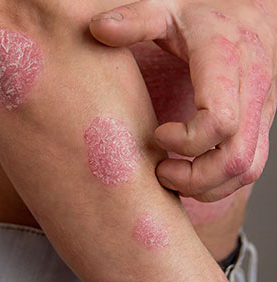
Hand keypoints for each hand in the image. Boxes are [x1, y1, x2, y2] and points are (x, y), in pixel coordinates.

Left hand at [89, 0, 276, 200]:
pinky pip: (249, 165)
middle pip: (234, 158)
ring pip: (245, 169)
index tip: (157, 135)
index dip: (185, 141)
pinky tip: (193, 172)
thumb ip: (135, 20)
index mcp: (227, 61)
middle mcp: (253, 90)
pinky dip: (220, 180)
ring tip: (173, 177)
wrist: (248, 9)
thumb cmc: (205, 10)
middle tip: (161, 172)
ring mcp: (261, 110)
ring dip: (207, 185)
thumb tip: (99, 29)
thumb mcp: (167, 7)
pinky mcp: (259, 121)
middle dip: (194, 178)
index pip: (219, 120)